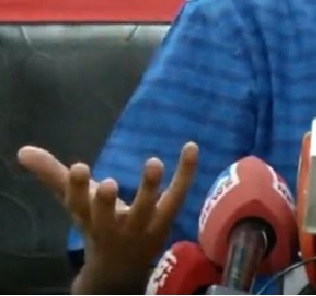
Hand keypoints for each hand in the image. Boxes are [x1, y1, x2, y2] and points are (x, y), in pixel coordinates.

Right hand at [16, 143, 197, 283]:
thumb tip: (24, 151)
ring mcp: (142, 226)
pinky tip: (191, 147)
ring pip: (146, 210)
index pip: (77, 206)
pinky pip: (178, 196)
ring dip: (149, 188)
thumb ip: (52, 175)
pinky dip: (186, 172)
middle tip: (108, 183)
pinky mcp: (166, 220)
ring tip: (153, 163)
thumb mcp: (74, 203)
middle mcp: (113, 227)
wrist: (120, 269)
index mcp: (87, 220)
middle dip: (105, 202)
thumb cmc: (95, 225)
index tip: (79, 168)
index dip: (77, 189)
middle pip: (108, 216)